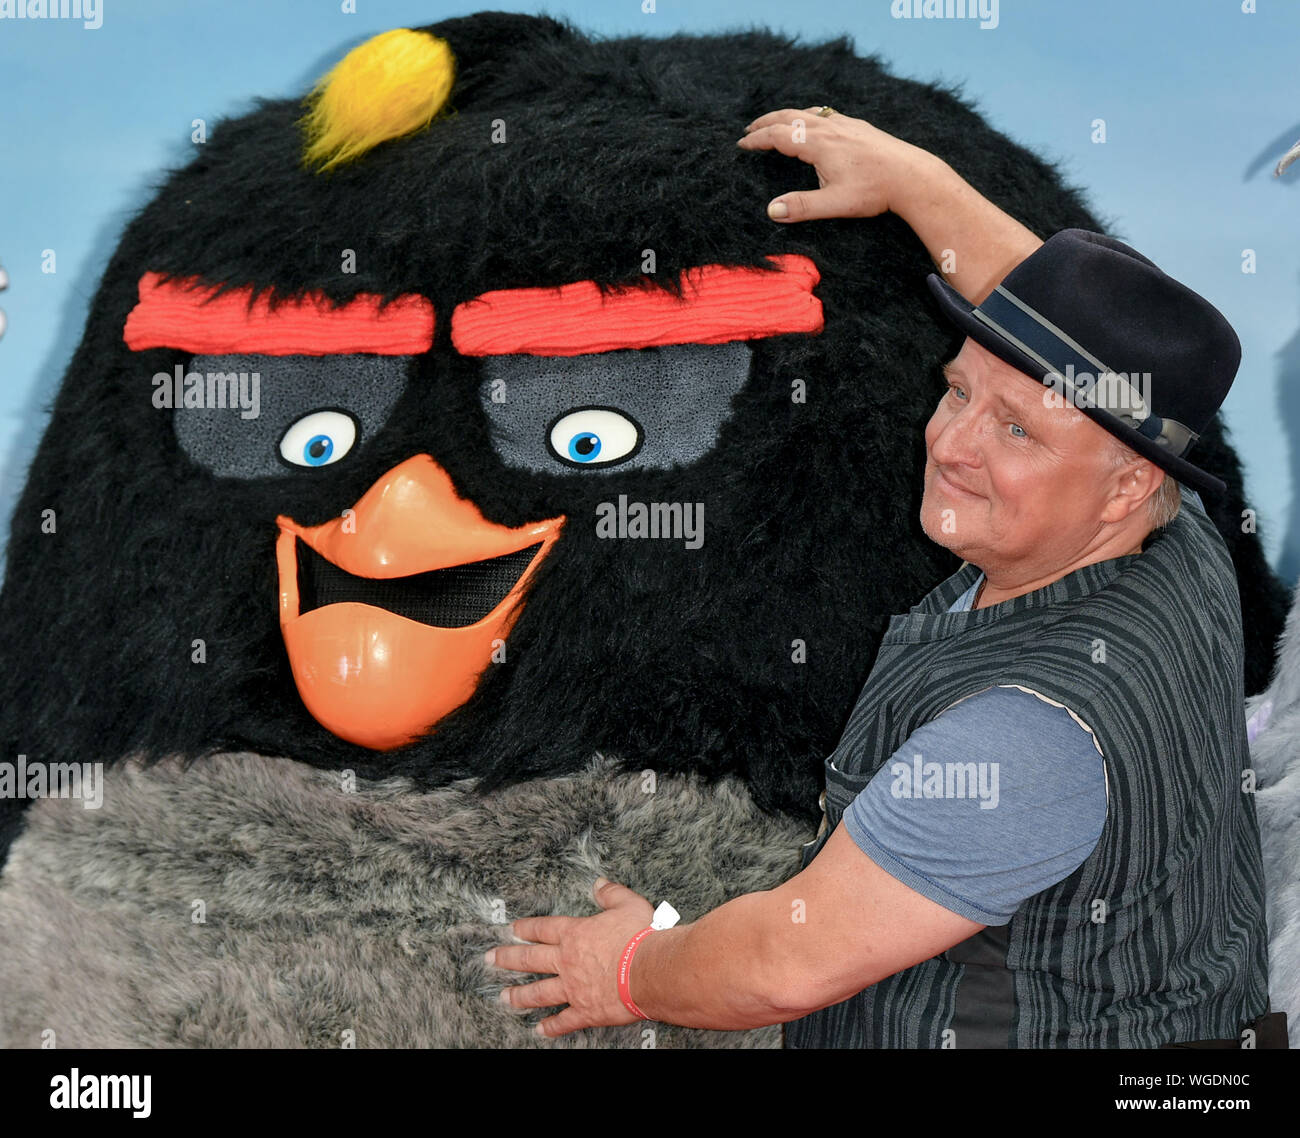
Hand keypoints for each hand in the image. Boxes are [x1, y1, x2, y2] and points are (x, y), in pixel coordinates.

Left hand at [487, 877, 655, 1037]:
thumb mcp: (628, 904)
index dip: (526, 928)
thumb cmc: (641, 937)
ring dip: (520, 995)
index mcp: (575, 934)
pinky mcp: (586, 1010)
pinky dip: (552, 1026)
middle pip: (531, 959)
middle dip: (508, 959)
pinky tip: (540, 1030)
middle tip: (490, 959)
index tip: (511, 929)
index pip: (544, 929)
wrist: (649, 971)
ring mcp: (573, 988)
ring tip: (504, 997)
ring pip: (539, 992)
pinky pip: (564, 1021)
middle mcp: (568, 961)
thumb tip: (599, 884)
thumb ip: (611, 894)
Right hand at [736, 107, 934, 222]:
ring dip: (787, 117)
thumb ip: (801, 207)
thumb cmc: (874, 191)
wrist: (911, 176)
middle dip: (766, 122)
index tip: (741, 144)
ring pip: (808, 112)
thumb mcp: (835, 204)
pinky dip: (809, 115)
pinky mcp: (859, 127)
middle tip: (749, 129)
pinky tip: (814, 123)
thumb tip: (771, 210)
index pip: (778, 136)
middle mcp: (830, 127)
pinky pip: (826, 113)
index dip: (757, 139)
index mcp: (819, 144)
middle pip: (790, 117)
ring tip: (776, 124)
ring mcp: (846, 124)